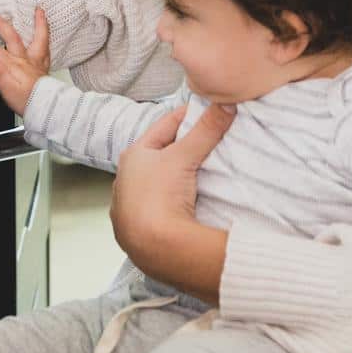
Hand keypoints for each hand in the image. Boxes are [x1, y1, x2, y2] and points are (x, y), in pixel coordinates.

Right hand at [0, 8, 49, 115]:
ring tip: (39, 11)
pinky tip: (45, 34)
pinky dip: (45, 37)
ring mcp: (36, 61)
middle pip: (12, 37)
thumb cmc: (25, 101)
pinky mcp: (43, 66)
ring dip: (38, 24)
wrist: (44, 110)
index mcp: (15, 64)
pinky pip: (45, 47)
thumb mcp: (6, 88)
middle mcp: (26, 59)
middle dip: (0, 24)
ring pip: (39, 37)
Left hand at [109, 101, 234, 270]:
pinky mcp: (137, 231)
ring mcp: (128, 207)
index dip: (186, 117)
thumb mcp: (184, 157)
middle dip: (182, 147)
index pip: (163, 127)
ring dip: (176, 177)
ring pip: (157, 183)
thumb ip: (205, 130)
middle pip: (160, 155)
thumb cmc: (160, 196)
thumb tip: (226, 104)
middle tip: (208, 139)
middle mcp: (125, 179)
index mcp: (133, 156)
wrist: (155, 248)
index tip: (206, 110)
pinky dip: (171, 202)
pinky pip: (158, 209)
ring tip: (200, 173)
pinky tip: (184, 205)